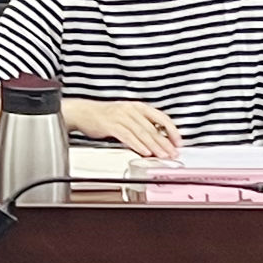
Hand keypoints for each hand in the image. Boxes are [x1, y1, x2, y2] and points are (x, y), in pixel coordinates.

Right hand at [64, 98, 180, 159]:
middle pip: (152, 128)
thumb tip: (157, 139)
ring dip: (153, 146)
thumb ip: (141, 125)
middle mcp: (131, 110)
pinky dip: (137, 145)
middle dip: (164, 142)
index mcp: (138, 107)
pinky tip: (144, 152)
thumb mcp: (127, 116)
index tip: (178, 142)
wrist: (84, 112)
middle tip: (173, 153)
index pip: (161, 118)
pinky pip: (127, 136)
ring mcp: (121, 117)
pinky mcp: (111, 125)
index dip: (172, 130)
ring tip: (162, 155)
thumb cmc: (105, 116)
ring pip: (142, 133)